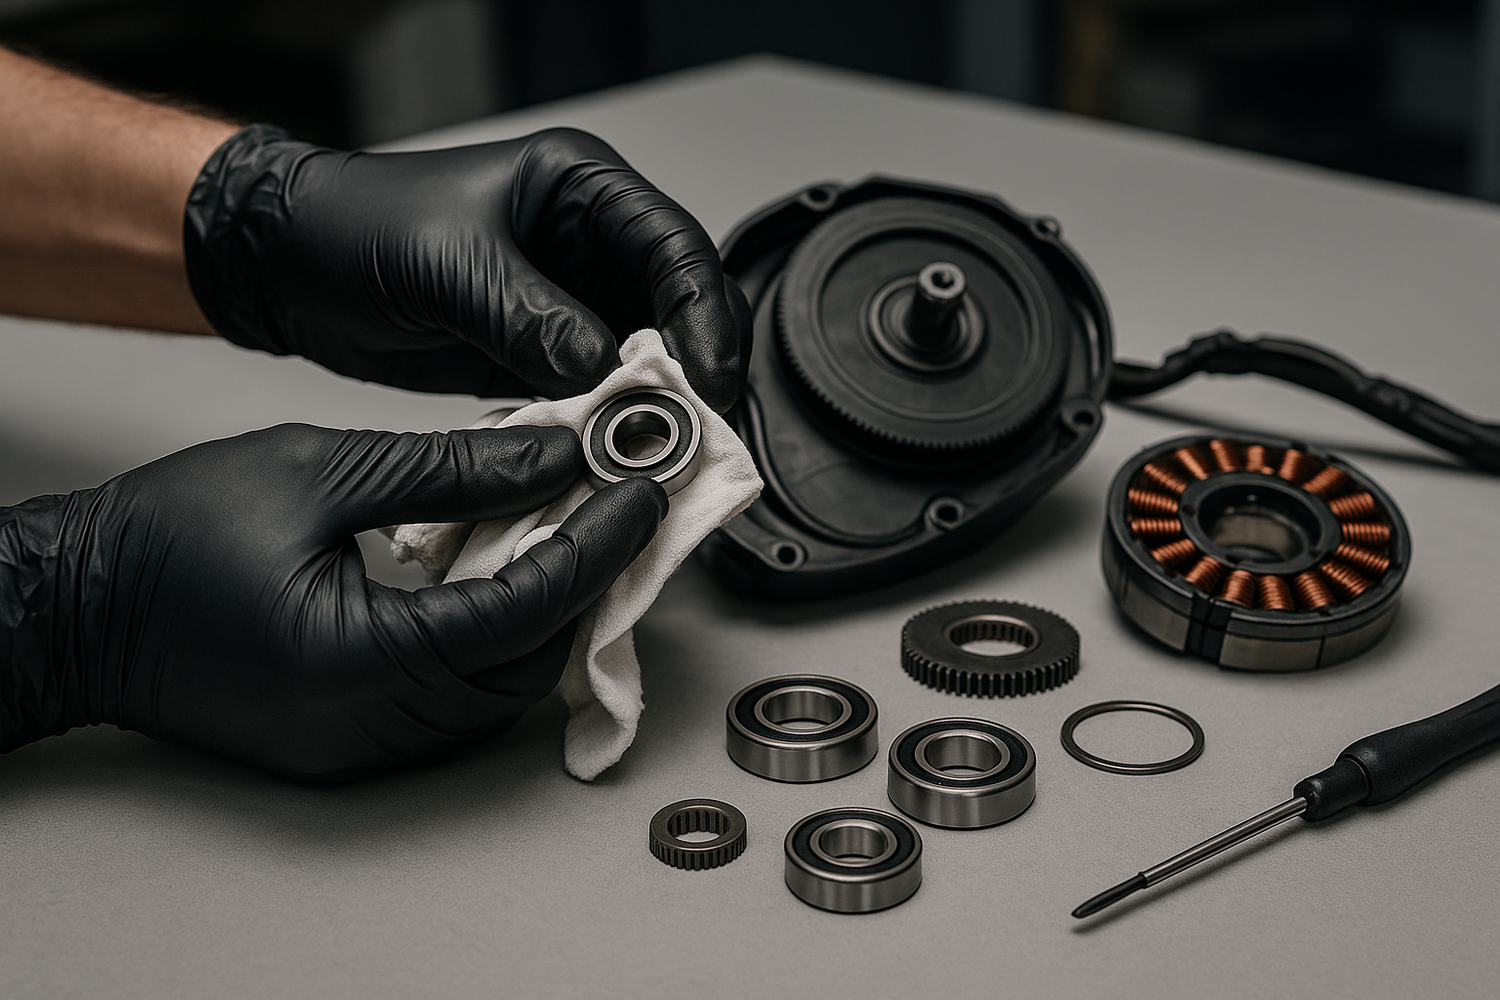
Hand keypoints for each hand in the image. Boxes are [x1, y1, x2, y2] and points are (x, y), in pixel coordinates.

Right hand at [0, 424, 666, 779]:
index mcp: (362, 661)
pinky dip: (496, 640)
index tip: (640, 492)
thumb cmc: (172, 536)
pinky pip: (457, 702)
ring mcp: (363, 747)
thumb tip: (557, 457)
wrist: (76, 607)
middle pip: (528, 663)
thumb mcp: (320, 470)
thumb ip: (454, 471)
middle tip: (613, 503)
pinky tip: (503, 576)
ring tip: (564, 528)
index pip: (525, 611)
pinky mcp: (353, 743)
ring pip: (501, 691)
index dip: (596, 548)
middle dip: (582, 582)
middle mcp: (373, 725)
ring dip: (544, 613)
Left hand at [184, 125, 751, 410]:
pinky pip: (599, 396)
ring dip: (657, 407)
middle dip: (696, 369)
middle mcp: (590, 245)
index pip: (676, 246)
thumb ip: (527, 314)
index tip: (708, 377)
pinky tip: (611, 459)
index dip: (705, 312)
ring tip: (659, 454)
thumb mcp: (446, 262)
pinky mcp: (546, 357)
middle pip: (681, 308)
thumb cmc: (356, 226)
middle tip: (698, 428)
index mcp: (581, 188)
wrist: (289, 269)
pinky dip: (610, 429)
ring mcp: (572, 304)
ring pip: (649, 360)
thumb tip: (601, 371)